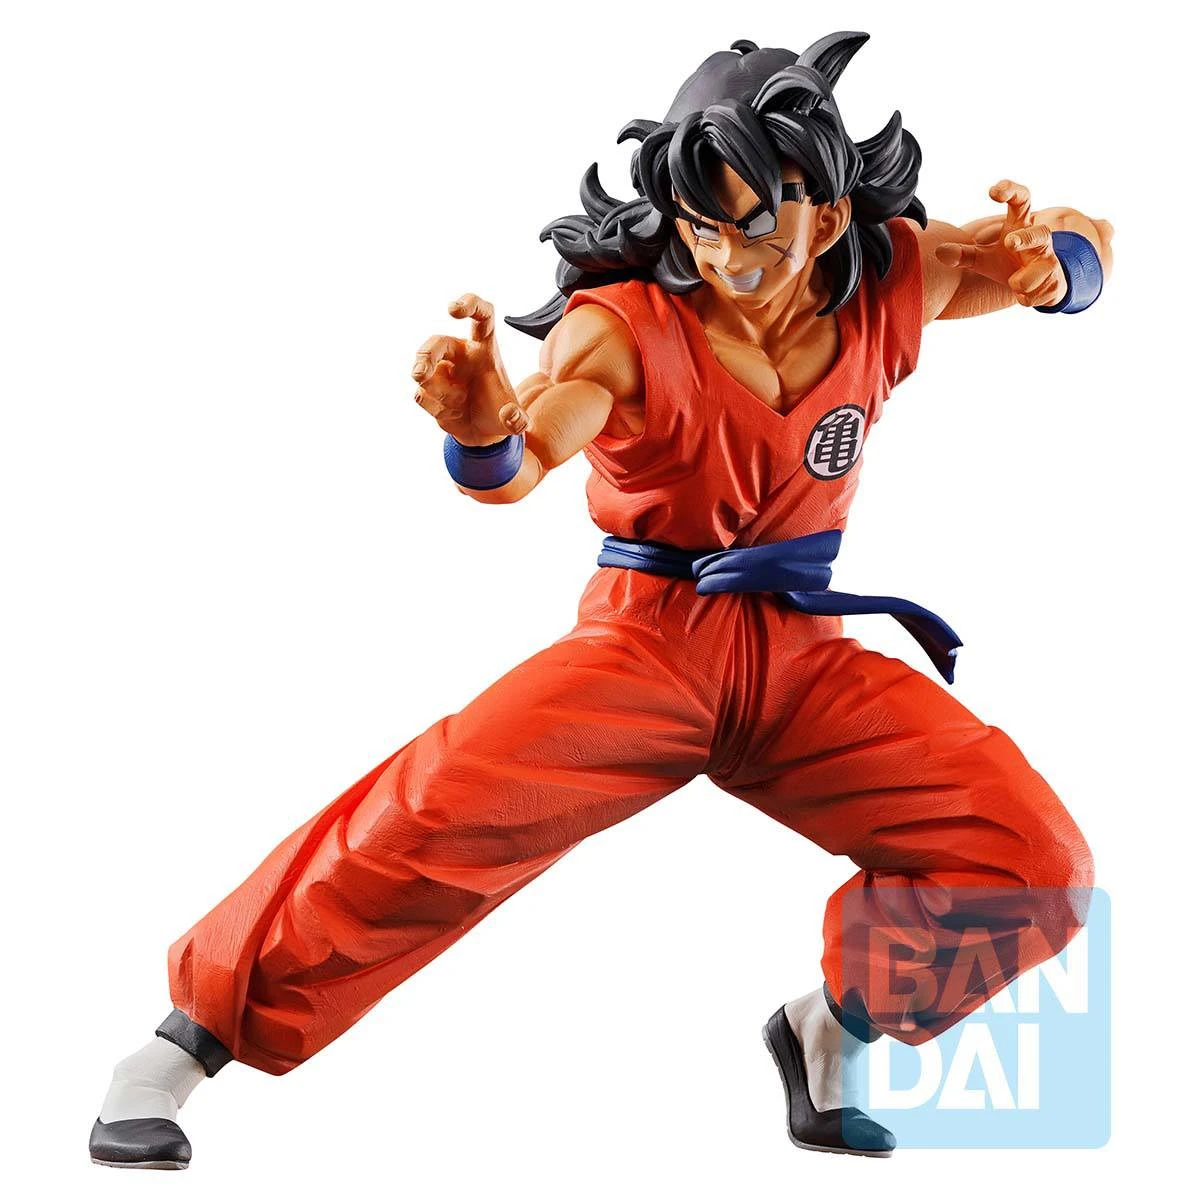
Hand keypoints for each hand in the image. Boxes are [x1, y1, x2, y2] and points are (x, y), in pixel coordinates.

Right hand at [412, 294, 527, 444]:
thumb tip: (509, 415)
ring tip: (456, 404)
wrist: (482, 432)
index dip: (469, 305)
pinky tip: (452, 412)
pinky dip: (436, 408)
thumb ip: (517, 421)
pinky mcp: (428, 389)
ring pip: (425, 371)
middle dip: (426, 355)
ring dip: (438, 392)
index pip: (481, 317)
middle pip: (438, 342)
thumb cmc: (499, 414)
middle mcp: (460, 355)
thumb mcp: (515, 422)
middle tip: (420, 374)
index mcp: (485, 350)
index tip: (453, 309)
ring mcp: (441, 371)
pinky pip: (422, 395)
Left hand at [935, 181, 1066, 308]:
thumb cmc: (1007, 261)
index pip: (1021, 201)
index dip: (1011, 191)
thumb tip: (940, 251)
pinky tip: (1024, 296)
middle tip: (1009, 242)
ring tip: (1014, 282)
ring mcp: (1049, 261)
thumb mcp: (983, 258)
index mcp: (1021, 226)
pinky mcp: (1055, 283)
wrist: (1038, 284)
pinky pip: (1041, 293)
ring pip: (1042, 268)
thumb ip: (964, 254)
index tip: (993, 190)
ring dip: (1023, 279)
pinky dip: (1028, 297)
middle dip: (1026, 237)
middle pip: (1040, 232)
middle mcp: (1039, 240)